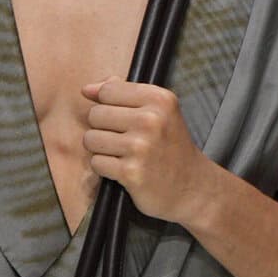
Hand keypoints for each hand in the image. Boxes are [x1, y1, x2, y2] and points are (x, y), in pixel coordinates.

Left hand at [81, 78, 213, 224]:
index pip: (108, 90)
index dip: (107, 105)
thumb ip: (123, 94)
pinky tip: (123, 169)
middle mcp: (151, 120)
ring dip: (101, 150)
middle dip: (102, 129)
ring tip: (121, 155)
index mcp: (159, 99)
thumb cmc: (170, 147)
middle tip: (122, 140)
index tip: (122, 119)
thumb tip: (87, 89)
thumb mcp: (158, 111)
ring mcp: (140, 147)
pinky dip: (105, 168)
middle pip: (95, 115)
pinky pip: (96, 162)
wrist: (191, 187)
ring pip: (91, 139)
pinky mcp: (131, 172)